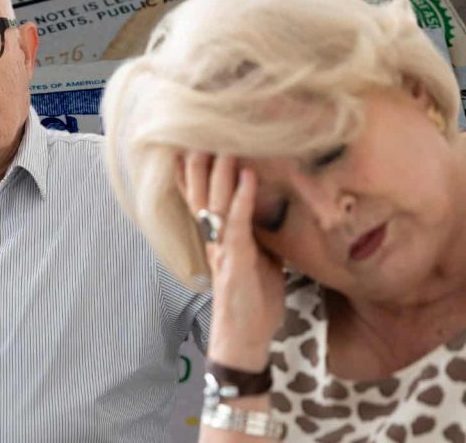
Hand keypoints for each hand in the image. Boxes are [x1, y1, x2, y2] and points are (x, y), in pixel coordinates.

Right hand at [178, 152, 285, 370]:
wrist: (245, 337)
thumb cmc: (253, 300)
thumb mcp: (259, 259)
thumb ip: (258, 233)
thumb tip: (274, 211)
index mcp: (215, 236)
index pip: (199, 195)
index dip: (193, 168)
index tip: (191, 138)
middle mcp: (212, 237)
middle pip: (201, 191)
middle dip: (201, 160)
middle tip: (201, 128)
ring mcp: (222, 247)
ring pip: (215, 200)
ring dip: (221, 170)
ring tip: (226, 141)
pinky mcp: (236, 259)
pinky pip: (238, 222)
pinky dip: (243, 198)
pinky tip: (248, 176)